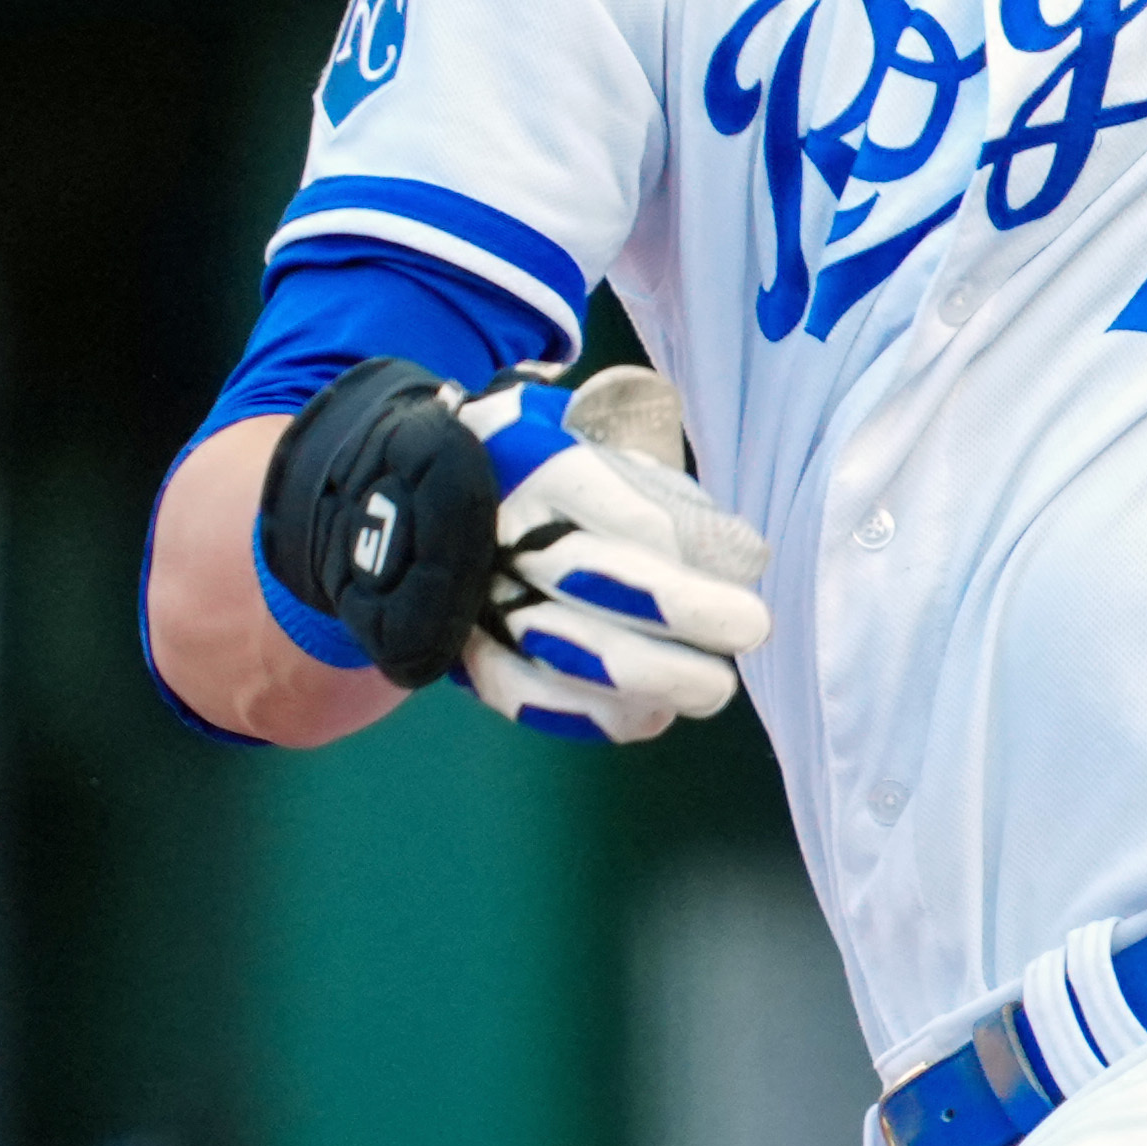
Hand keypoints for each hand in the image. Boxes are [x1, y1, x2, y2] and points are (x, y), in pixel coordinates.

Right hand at [260, 359, 770, 740]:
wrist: (398, 491)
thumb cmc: (531, 458)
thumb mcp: (580, 429)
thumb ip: (651, 469)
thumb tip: (735, 548)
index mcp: (524, 456)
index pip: (601, 491)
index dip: (679, 529)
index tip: (748, 557)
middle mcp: (491, 527)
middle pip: (584, 571)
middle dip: (677, 606)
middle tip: (749, 627)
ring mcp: (471, 593)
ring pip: (555, 642)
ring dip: (647, 672)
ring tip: (713, 687)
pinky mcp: (459, 647)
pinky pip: (518, 691)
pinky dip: (586, 713)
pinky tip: (650, 716)